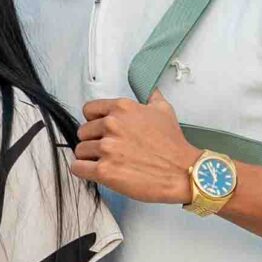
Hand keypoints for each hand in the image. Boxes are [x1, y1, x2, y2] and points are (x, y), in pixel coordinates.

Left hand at [72, 92, 202, 204]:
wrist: (183, 172)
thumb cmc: (173, 145)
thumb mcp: (164, 111)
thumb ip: (151, 97)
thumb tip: (150, 89)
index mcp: (122, 108)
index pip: (88, 110)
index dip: (94, 122)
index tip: (102, 131)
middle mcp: (111, 125)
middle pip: (83, 132)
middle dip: (93, 141)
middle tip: (108, 150)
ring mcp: (106, 148)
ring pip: (80, 150)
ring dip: (90, 157)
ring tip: (108, 162)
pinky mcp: (104, 170)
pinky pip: (78, 167)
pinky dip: (84, 170)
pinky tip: (97, 171)